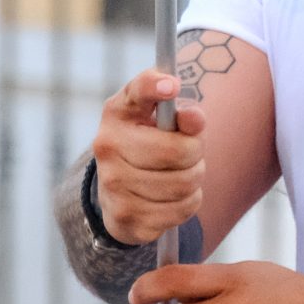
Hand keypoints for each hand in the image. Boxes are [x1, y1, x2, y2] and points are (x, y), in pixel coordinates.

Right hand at [89, 68, 206, 246]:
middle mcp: (107, 146)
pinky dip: (188, 202)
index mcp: (117, 112)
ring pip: (183, 183)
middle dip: (196, 152)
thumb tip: (194, 118)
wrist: (117, 192)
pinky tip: (173, 196)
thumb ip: (181, 112)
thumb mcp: (161, 119)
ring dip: (194, 179)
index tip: (173, 87)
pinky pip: (181, 209)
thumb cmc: (148, 143)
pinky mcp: (125, 217)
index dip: (155, 86)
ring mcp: (112, 184)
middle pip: (177, 150)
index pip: (138, 90)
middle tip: (191, 152)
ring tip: (181, 173)